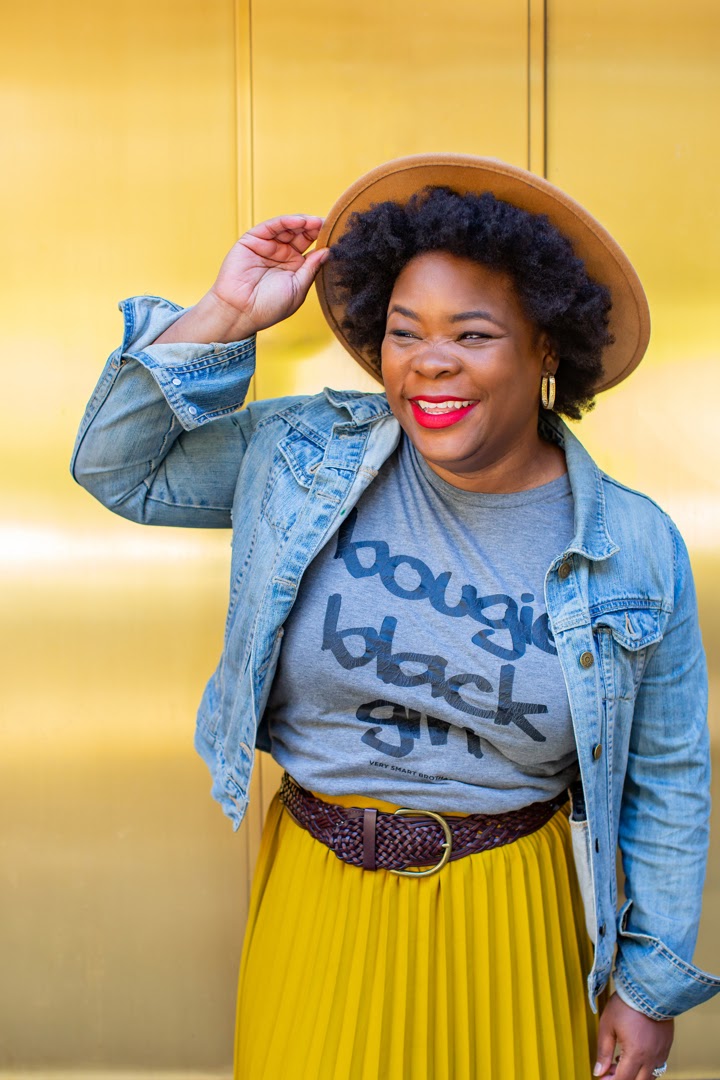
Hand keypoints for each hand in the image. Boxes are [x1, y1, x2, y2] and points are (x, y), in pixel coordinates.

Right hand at [209, 215, 327, 335]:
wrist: (241, 312)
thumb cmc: (268, 307)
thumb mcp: (298, 288)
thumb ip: (311, 269)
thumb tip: (327, 251)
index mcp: (294, 268)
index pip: (310, 248)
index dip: (321, 240)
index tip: (334, 234)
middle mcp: (281, 255)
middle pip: (301, 235)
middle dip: (314, 228)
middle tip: (326, 225)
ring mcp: (267, 247)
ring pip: (287, 228)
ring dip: (302, 222)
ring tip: (315, 222)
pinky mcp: (253, 240)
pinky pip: (272, 227)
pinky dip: (286, 222)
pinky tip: (300, 222)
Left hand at [594, 993, 673, 1078]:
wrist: (649, 988)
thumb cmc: (627, 1004)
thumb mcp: (607, 1026)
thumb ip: (603, 1051)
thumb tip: (598, 1071)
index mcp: (636, 1054)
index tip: (602, 1078)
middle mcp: (651, 1057)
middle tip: (610, 1073)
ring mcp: (661, 1052)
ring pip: (650, 1076)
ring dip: (635, 1075)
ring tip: (620, 1063)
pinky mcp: (666, 1046)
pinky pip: (657, 1065)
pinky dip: (645, 1066)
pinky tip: (634, 1055)